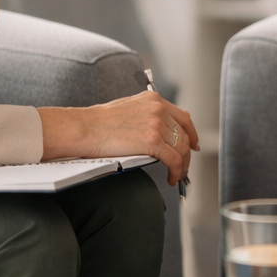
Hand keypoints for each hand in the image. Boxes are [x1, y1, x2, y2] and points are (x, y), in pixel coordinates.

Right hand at [39, 91, 199, 185]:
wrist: (84, 128)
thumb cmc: (98, 123)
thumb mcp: (128, 109)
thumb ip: (146, 116)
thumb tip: (157, 132)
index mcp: (153, 99)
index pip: (183, 117)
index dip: (191, 133)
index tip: (193, 145)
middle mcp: (158, 109)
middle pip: (184, 135)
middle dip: (187, 154)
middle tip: (183, 167)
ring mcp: (156, 124)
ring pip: (182, 148)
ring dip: (182, 166)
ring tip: (177, 176)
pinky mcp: (151, 140)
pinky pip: (174, 159)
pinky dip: (176, 171)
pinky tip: (171, 177)